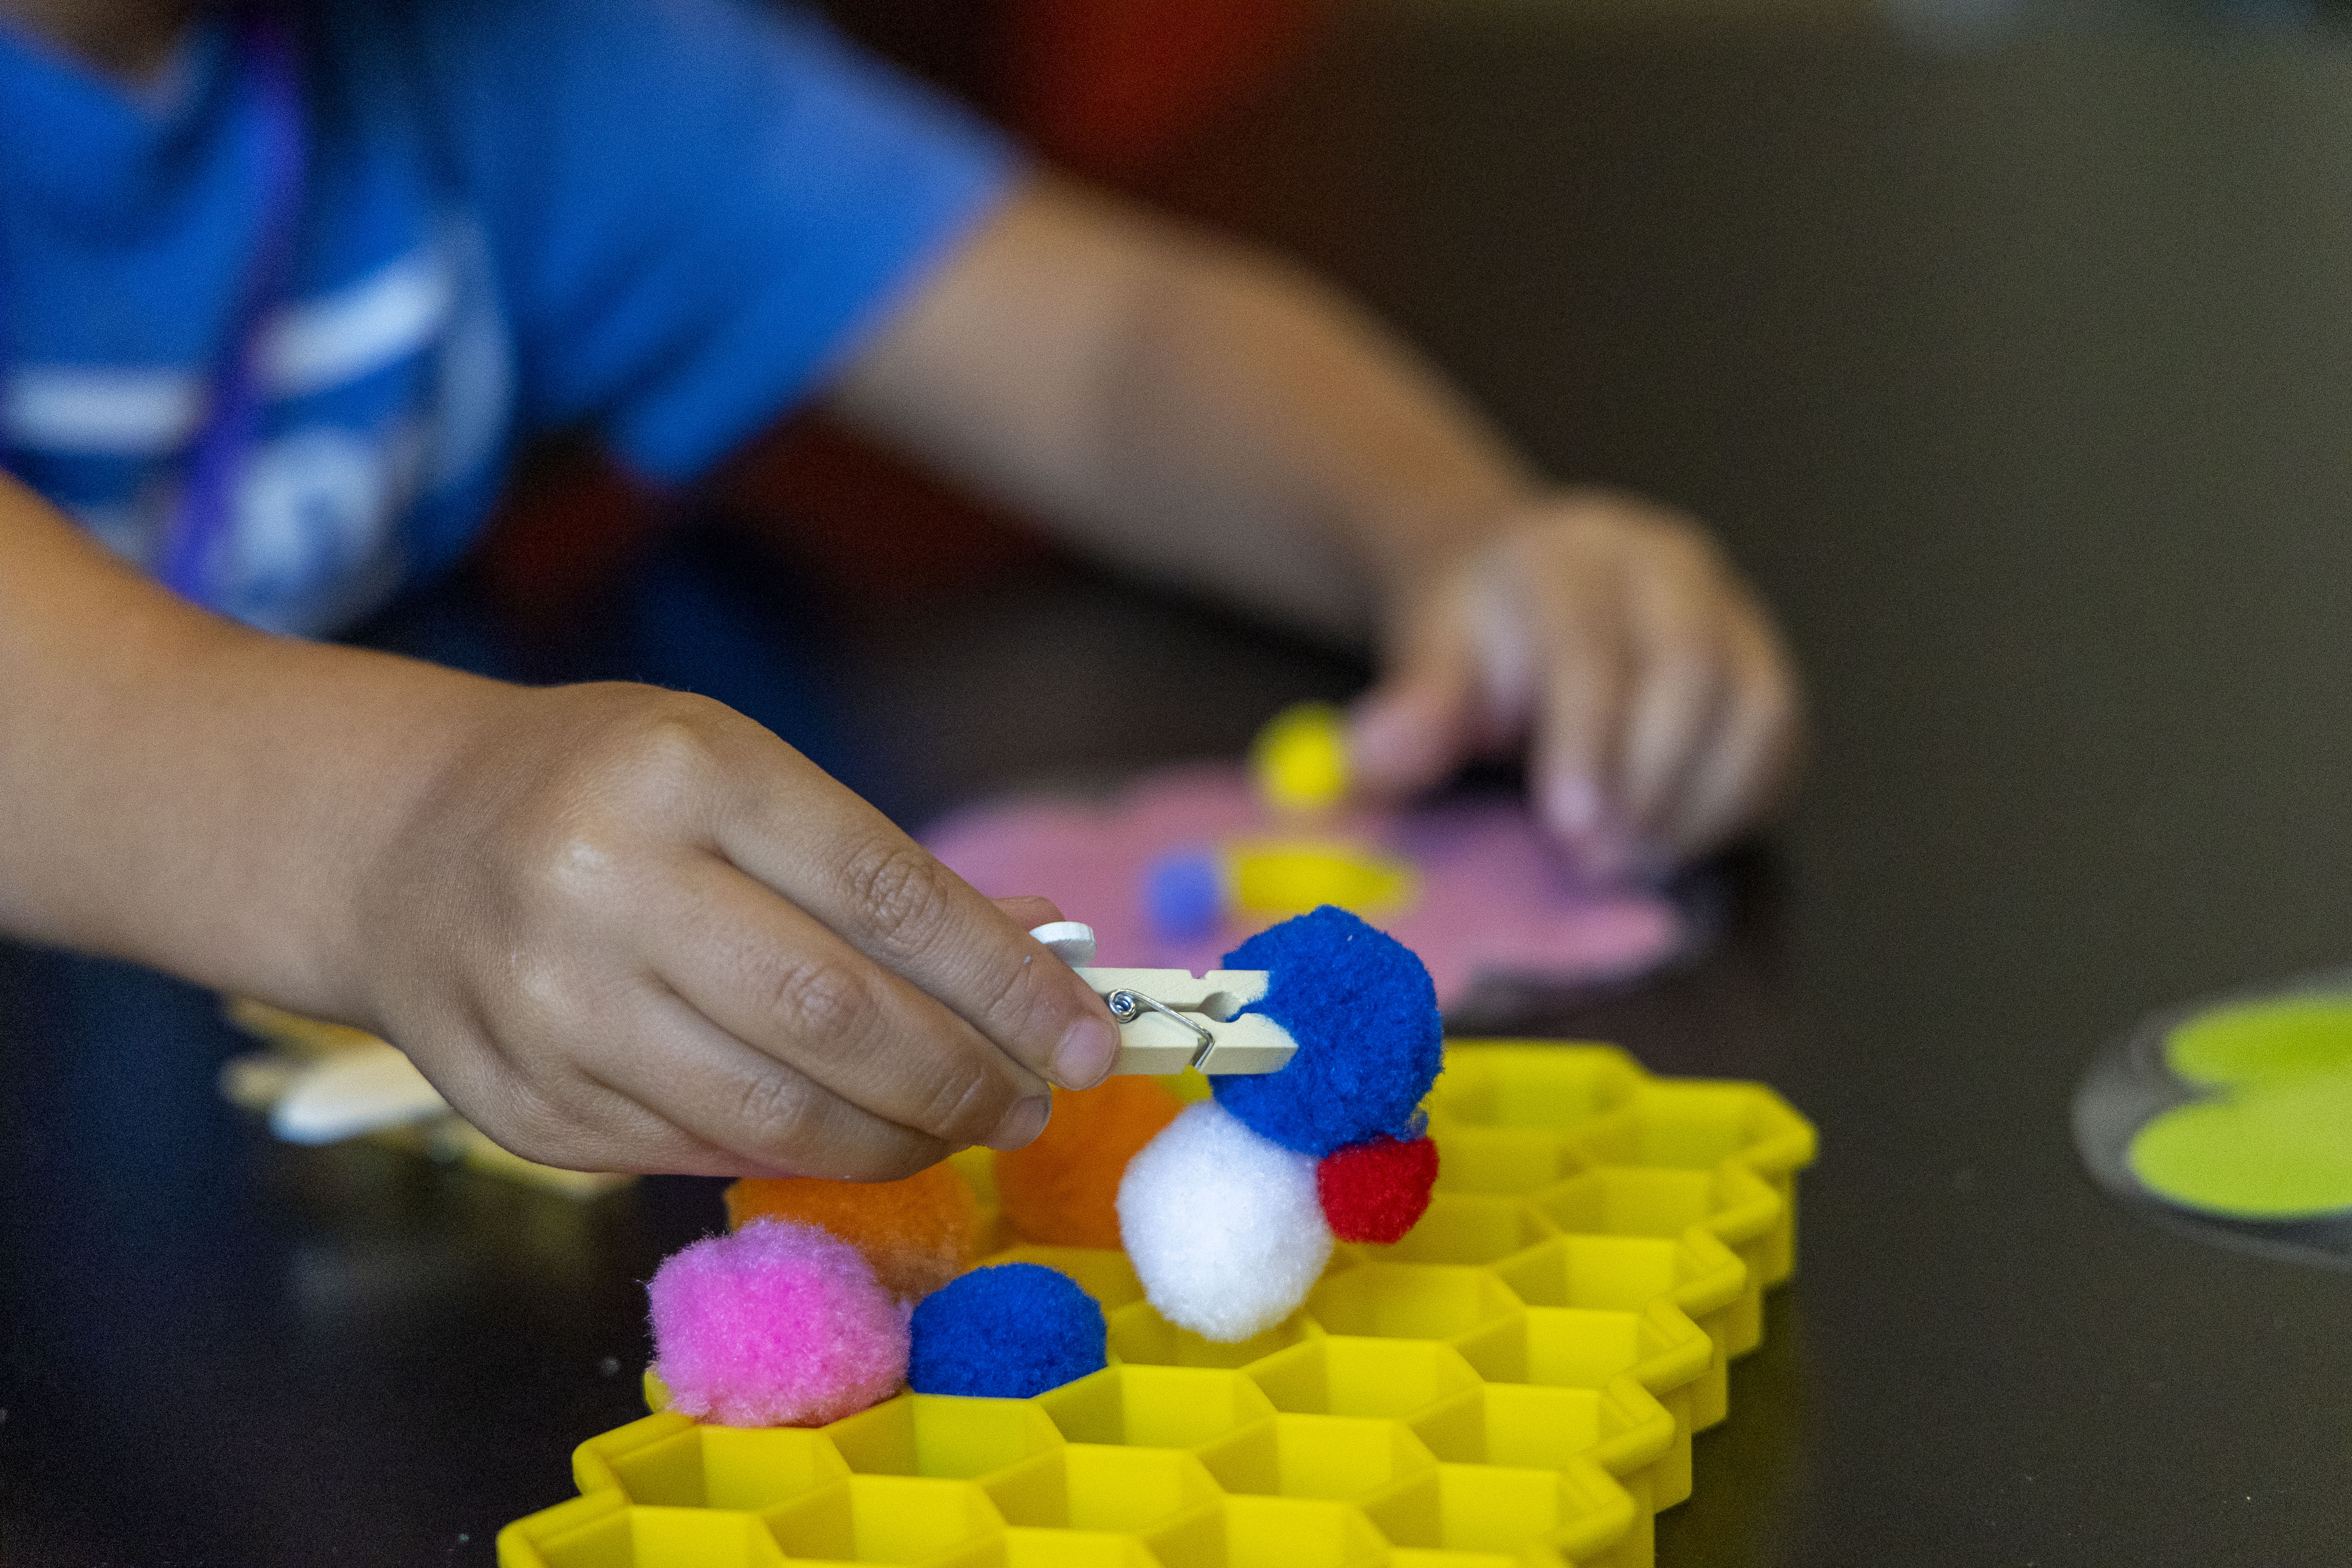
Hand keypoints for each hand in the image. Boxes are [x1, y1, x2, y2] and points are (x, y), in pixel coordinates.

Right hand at [342, 682, 1119, 1178]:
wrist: (401, 842)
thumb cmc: (610, 791)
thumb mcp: (745, 777)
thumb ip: (888, 878)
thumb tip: (1047, 963)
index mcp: (684, 771)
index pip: (886, 894)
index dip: (1007, 981)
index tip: (1089, 1040)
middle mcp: (605, 884)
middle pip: (837, 1019)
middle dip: (966, 1080)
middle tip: (1033, 1104)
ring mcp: (551, 1007)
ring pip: (774, 1116)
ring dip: (897, 1140)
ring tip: (956, 1127)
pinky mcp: (523, 1107)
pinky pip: (697, 1156)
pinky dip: (794, 1155)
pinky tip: (839, 1131)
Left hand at [1348, 491, 1801, 879]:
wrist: (1525, 588)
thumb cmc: (1477, 637)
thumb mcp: (1429, 661)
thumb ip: (1410, 711)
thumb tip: (1371, 761)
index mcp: (1570, 556)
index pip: (1592, 649)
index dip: (1589, 743)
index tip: (1572, 828)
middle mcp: (1666, 564)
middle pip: (1690, 671)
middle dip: (1650, 781)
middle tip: (1600, 863)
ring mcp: (1730, 606)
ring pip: (1755, 703)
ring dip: (1701, 801)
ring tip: (1636, 862)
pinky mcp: (1764, 658)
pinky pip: (1780, 736)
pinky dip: (1736, 803)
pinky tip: (1675, 843)